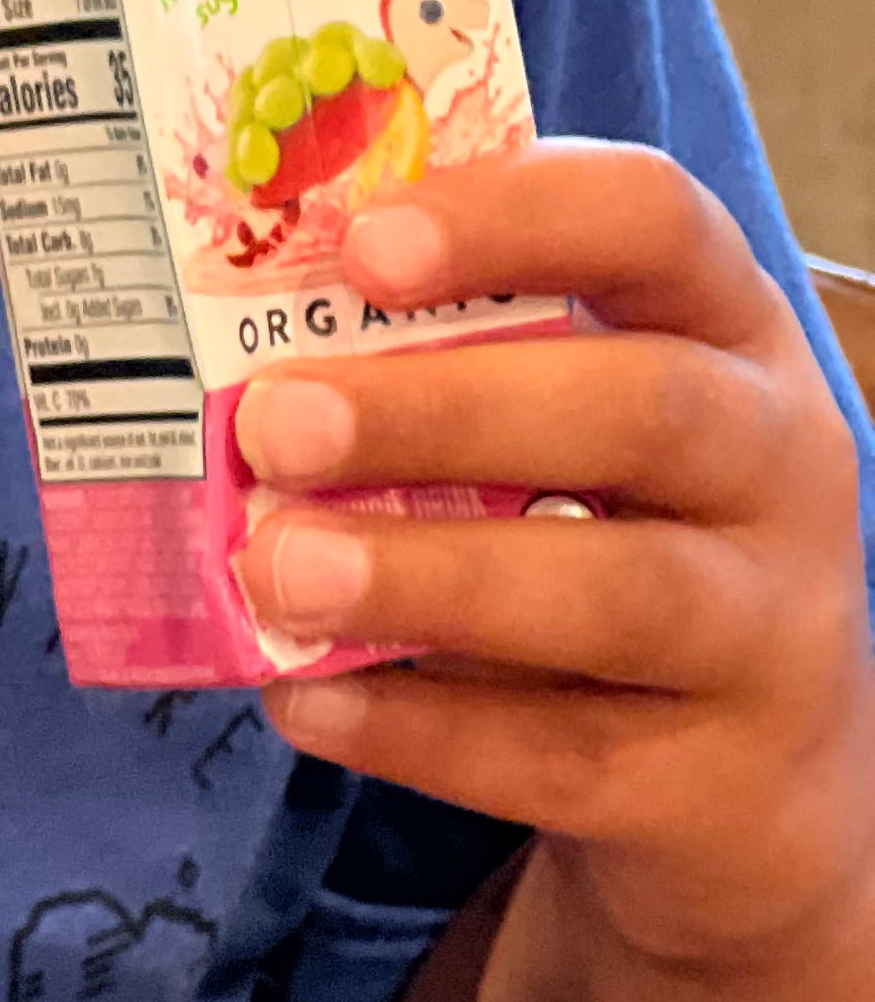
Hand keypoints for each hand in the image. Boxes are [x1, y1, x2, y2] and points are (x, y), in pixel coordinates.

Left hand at [235, 144, 874, 996]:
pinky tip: (303, 697)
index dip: (511, 217)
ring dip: (427, 577)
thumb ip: (440, 351)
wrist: (747, 765)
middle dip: (440, 412)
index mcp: (725, 323)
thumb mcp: (564, 400)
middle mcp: (777, 462)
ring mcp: (772, 633)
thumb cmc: (609, 517)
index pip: (652, 219)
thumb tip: (224, 338)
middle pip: (639, 409)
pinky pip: (569, 757)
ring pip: (619, 595)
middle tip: (273, 423)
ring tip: (274, 569)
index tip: (359, 243)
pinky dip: (422, 730)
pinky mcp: (727, 784)